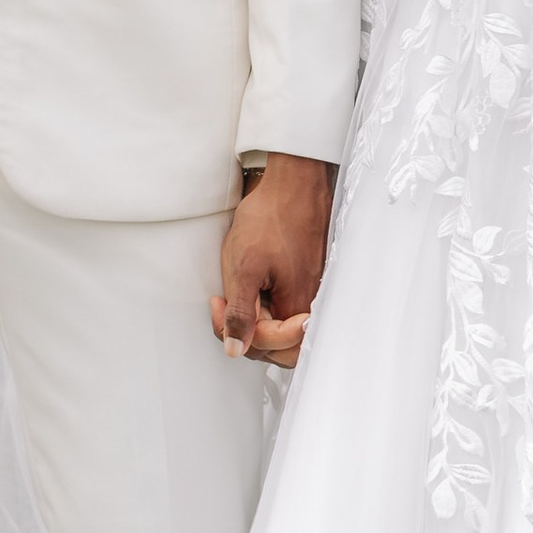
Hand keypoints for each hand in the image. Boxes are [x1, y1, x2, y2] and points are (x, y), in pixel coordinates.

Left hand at [210, 153, 333, 366]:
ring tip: (236, 292)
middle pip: (281, 346)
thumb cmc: (271, 218)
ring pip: (282, 328)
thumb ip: (241, 315)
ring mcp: (312, 291)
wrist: (293, 182)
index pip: (270, 347)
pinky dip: (266, 306)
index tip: (220, 305)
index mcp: (299, 305)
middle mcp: (311, 303)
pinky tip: (252, 286)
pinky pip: (287, 308)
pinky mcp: (307, 280)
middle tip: (226, 306)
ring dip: (256, 320)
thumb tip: (235, 350)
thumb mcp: (243, 269)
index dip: (239, 333)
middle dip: (250, 334)